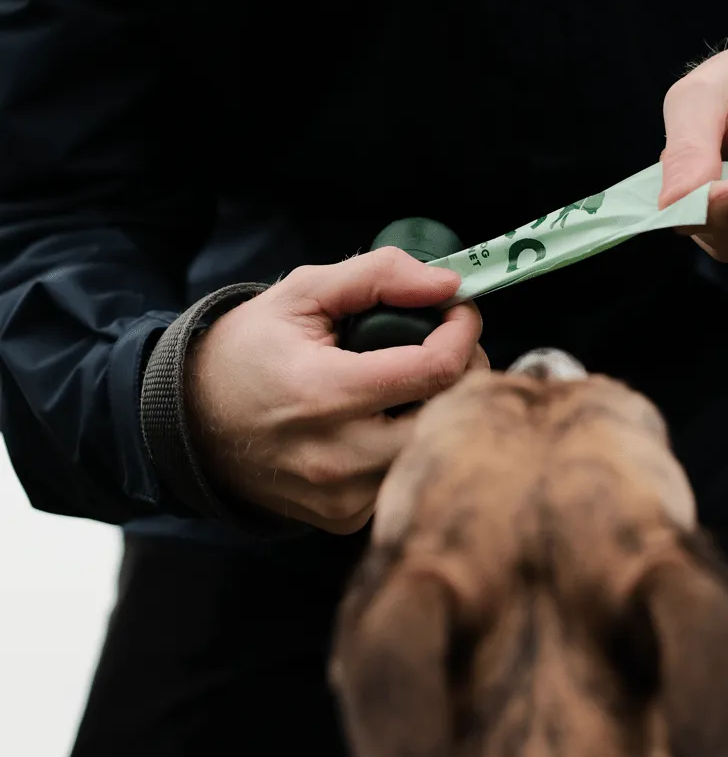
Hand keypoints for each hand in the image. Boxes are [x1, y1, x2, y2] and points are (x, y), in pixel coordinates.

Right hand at [185, 248, 486, 533]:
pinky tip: (390, 418)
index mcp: (324, 392)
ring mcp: (342, 497)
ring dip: (444, 410)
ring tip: (419, 379)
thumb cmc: (250, 348)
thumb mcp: (302, 292)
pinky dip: (414, 443)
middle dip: (466, 373)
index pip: (436, 370)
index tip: (458, 312)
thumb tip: (448, 284)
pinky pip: (407, 477)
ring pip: (436, 452)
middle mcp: (336, 456)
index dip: (463, 332)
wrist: (192, 420)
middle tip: (449, 345)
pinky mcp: (345, 520)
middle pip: (450, 418)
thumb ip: (378, 276)